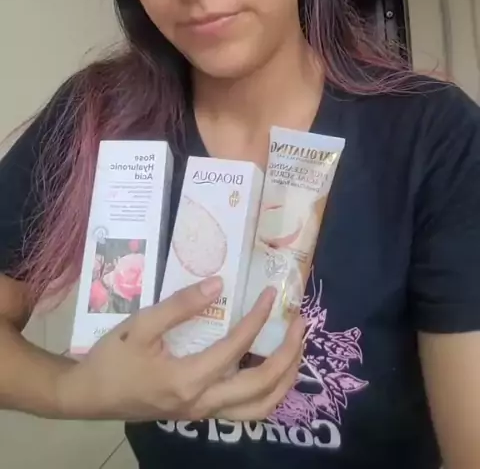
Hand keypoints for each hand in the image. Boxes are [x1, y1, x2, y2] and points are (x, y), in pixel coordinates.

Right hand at [58, 277, 303, 422]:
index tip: (270, 294)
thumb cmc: (114, 358)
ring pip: (260, 408)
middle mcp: (202, 403)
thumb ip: (180, 305)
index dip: (257, 319)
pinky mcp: (201, 414)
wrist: (90, 396)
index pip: (236, 349)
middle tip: (300, 323)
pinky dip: (268, 391)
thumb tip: (219, 284)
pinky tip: (272, 368)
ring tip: (296, 348)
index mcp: (187, 380)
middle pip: (261, 385)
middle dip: (288, 353)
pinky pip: (247, 411)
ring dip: (285, 379)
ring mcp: (204, 414)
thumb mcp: (141, 325)